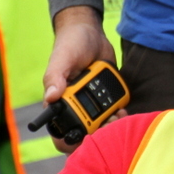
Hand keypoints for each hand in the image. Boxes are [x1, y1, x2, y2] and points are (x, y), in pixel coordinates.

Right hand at [44, 6, 117, 151]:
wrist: (91, 32)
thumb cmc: (70, 45)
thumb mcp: (62, 59)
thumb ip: (55, 77)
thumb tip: (51, 97)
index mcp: (60, 103)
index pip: (60, 133)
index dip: (70, 141)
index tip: (85, 138)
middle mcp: (75, 106)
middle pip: (85, 134)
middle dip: (98, 134)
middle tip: (108, 124)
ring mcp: (92, 103)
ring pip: (102, 127)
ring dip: (111, 127)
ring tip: (118, 116)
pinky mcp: (106, 97)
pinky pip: (113, 114)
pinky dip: (119, 115)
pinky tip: (122, 109)